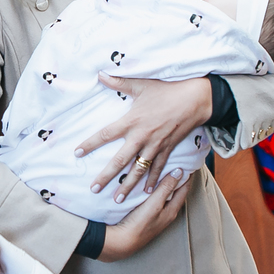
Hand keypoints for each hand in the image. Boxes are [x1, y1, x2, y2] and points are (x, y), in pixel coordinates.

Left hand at [76, 74, 211, 199]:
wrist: (195, 99)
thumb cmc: (167, 90)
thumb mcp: (142, 84)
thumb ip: (119, 82)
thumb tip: (100, 74)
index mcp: (132, 121)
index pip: (106, 134)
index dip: (90, 144)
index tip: (77, 153)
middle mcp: (142, 137)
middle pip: (120, 161)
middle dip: (106, 176)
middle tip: (94, 189)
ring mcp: (155, 146)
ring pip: (138, 170)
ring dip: (128, 186)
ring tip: (117, 200)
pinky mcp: (168, 149)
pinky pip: (158, 168)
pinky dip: (153, 181)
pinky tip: (147, 192)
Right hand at [99, 170, 189, 261]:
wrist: (123, 241)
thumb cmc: (140, 223)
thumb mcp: (155, 204)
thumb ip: (166, 188)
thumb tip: (180, 171)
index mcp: (172, 209)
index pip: (184, 188)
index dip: (187, 175)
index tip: (188, 162)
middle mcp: (168, 212)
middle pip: (177, 191)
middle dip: (178, 178)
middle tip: (177, 162)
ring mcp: (158, 214)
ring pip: (166, 195)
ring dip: (167, 183)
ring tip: (164, 169)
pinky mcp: (148, 215)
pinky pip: (157, 198)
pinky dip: (157, 189)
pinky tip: (151, 185)